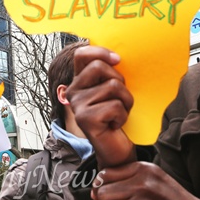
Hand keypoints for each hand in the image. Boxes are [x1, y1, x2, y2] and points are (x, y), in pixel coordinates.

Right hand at [65, 45, 134, 167]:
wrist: (116, 148)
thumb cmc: (117, 115)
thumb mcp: (114, 90)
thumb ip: (110, 73)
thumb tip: (119, 56)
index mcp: (79, 80)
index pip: (82, 54)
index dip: (100, 52)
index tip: (118, 60)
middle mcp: (73, 91)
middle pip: (99, 67)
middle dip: (120, 81)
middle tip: (120, 99)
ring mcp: (77, 105)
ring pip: (112, 86)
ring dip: (126, 101)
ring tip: (118, 113)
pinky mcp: (85, 119)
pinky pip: (115, 106)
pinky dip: (123, 116)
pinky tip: (115, 125)